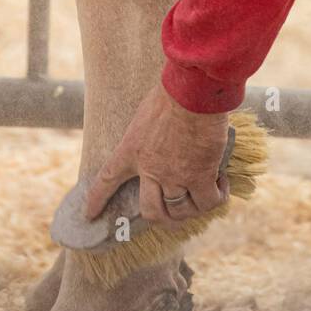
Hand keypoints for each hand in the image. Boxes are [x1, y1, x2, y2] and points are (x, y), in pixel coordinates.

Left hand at [83, 82, 229, 226]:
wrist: (192, 93)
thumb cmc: (170, 93)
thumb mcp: (146, 112)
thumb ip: (149, 129)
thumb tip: (163, 132)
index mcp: (131, 150)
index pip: (107, 179)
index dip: (98, 199)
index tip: (90, 214)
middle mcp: (150, 169)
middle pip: (150, 210)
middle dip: (161, 217)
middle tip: (172, 213)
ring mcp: (175, 176)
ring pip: (181, 212)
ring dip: (192, 208)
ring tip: (202, 195)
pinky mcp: (201, 176)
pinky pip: (208, 201)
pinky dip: (216, 197)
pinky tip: (221, 185)